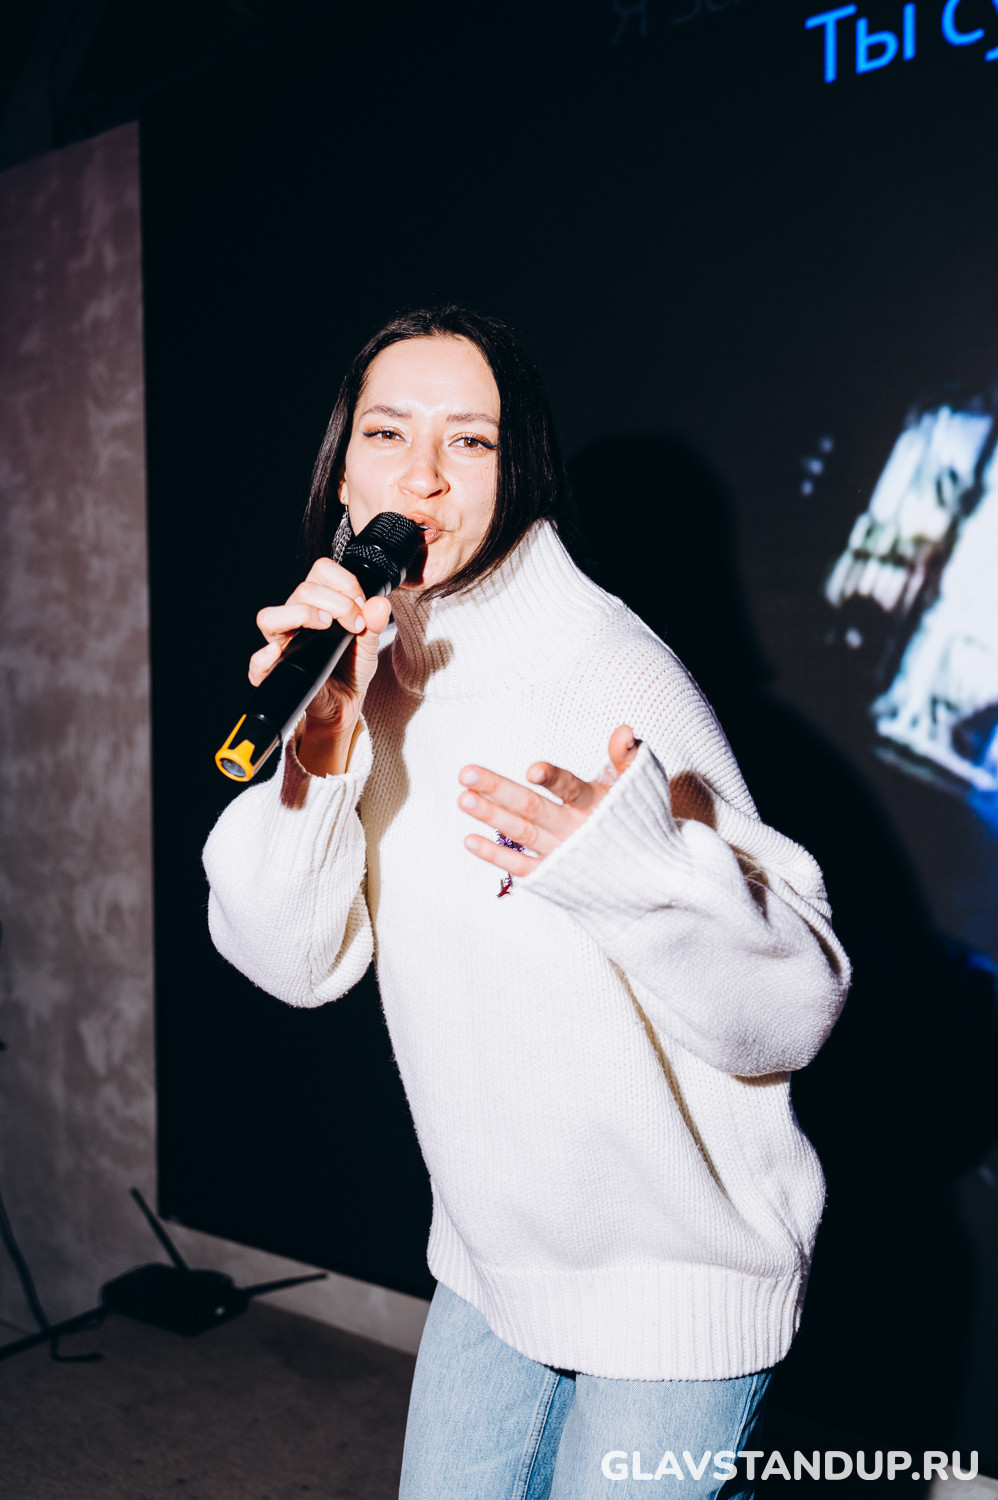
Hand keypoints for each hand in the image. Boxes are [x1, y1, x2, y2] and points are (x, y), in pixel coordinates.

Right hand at [250, 556, 391, 774]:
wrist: (346, 703)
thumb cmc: (350, 668)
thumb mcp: (368, 644)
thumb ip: (374, 624)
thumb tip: (379, 604)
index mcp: (318, 605)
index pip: (320, 572)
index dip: (343, 581)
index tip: (361, 603)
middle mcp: (296, 620)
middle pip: (301, 591)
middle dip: (336, 602)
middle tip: (356, 624)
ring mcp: (283, 645)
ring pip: (269, 618)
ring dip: (299, 615)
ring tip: (325, 627)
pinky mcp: (277, 672)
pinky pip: (257, 665)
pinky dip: (262, 658)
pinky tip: (278, 654)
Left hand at [458, 725, 641, 875]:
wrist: (646, 878)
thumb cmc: (635, 819)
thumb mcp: (637, 785)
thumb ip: (626, 757)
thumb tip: (624, 729)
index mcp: (596, 804)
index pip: (571, 788)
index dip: (553, 778)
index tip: (532, 770)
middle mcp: (576, 830)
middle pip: (533, 808)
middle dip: (499, 791)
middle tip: (465, 773)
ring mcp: (562, 855)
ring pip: (522, 834)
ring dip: (491, 817)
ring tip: (463, 799)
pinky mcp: (552, 876)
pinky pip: (520, 867)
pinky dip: (495, 855)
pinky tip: (469, 840)